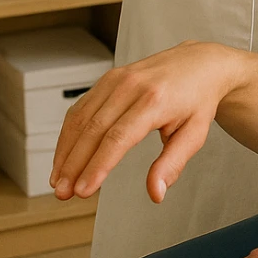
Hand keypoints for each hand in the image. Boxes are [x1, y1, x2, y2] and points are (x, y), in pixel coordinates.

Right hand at [50, 41, 235, 203]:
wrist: (200, 63)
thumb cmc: (197, 100)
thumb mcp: (195, 134)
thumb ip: (172, 164)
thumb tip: (156, 193)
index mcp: (155, 100)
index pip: (118, 138)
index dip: (97, 166)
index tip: (83, 190)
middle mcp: (132, 86)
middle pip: (93, 130)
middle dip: (74, 165)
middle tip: (63, 193)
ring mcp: (117, 79)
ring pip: (81, 118)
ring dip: (65, 151)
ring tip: (57, 181)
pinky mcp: (108, 79)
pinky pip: (81, 107)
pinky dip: (68, 134)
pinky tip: (64, 157)